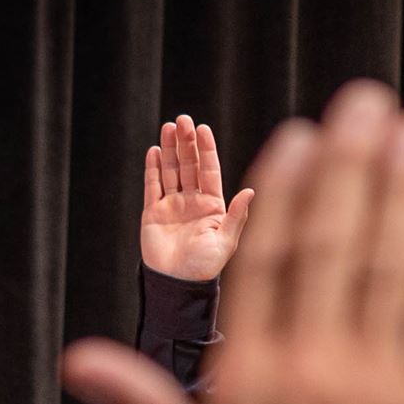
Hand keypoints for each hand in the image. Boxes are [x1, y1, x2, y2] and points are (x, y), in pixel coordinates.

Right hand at [66, 82, 403, 403]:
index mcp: (248, 381)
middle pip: (334, 246)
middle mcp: (314, 372)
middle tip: (368, 104)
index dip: (289, 193)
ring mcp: (382, 392)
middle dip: (352, 168)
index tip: (302, 139)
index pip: (269, 262)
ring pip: (394, 271)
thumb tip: (79, 360)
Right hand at [140, 114, 253, 280]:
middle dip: (186, 142)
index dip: (206, 149)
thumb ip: (237, 216)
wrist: (178, 283)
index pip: (209, 170)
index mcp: (214, 206)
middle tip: (182, 120)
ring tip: (168, 127)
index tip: (202, 128)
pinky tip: (154, 151)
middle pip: (190, 165)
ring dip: (170, 149)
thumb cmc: (206, 266)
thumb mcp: (227, 241)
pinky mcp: (153, 212)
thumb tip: (251, 192)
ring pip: (171, 171)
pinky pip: (152, 186)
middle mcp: (193, 202)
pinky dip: (153, 169)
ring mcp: (173, 205)